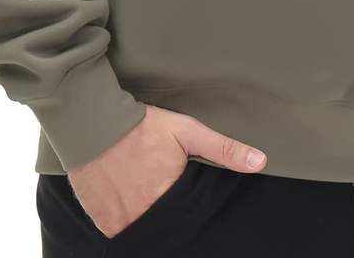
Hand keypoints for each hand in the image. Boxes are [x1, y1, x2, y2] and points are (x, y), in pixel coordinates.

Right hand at [67, 104, 266, 237]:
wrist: (93, 123)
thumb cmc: (143, 126)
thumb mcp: (187, 131)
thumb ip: (223, 148)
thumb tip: (260, 161)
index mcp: (170, 195)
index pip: (190, 214)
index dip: (187, 201)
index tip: (180, 186)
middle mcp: (145, 214)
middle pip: (167, 222)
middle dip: (167, 207)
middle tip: (160, 184)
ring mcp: (121, 222)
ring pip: (143, 228)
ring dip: (146, 213)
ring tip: (143, 187)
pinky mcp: (102, 221)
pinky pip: (119, 229)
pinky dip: (126, 217)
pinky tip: (127, 195)